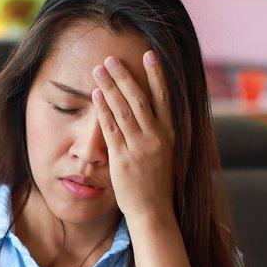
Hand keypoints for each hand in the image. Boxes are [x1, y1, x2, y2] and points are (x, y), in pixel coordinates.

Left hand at [91, 50, 174, 221]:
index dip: (156, 75)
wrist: (153, 211)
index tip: (149, 55)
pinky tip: (95, 95)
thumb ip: (160, 133)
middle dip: (125, 76)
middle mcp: (157, 137)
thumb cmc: (157, 184)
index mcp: (171, 134)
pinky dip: (103, 110)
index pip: (165, 98)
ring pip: (123, 109)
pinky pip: (111, 129)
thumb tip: (153, 114)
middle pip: (140, 99)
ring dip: (110, 87)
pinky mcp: (123, 158)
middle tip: (111, 58)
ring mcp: (140, 147)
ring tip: (99, 69)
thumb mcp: (166, 154)